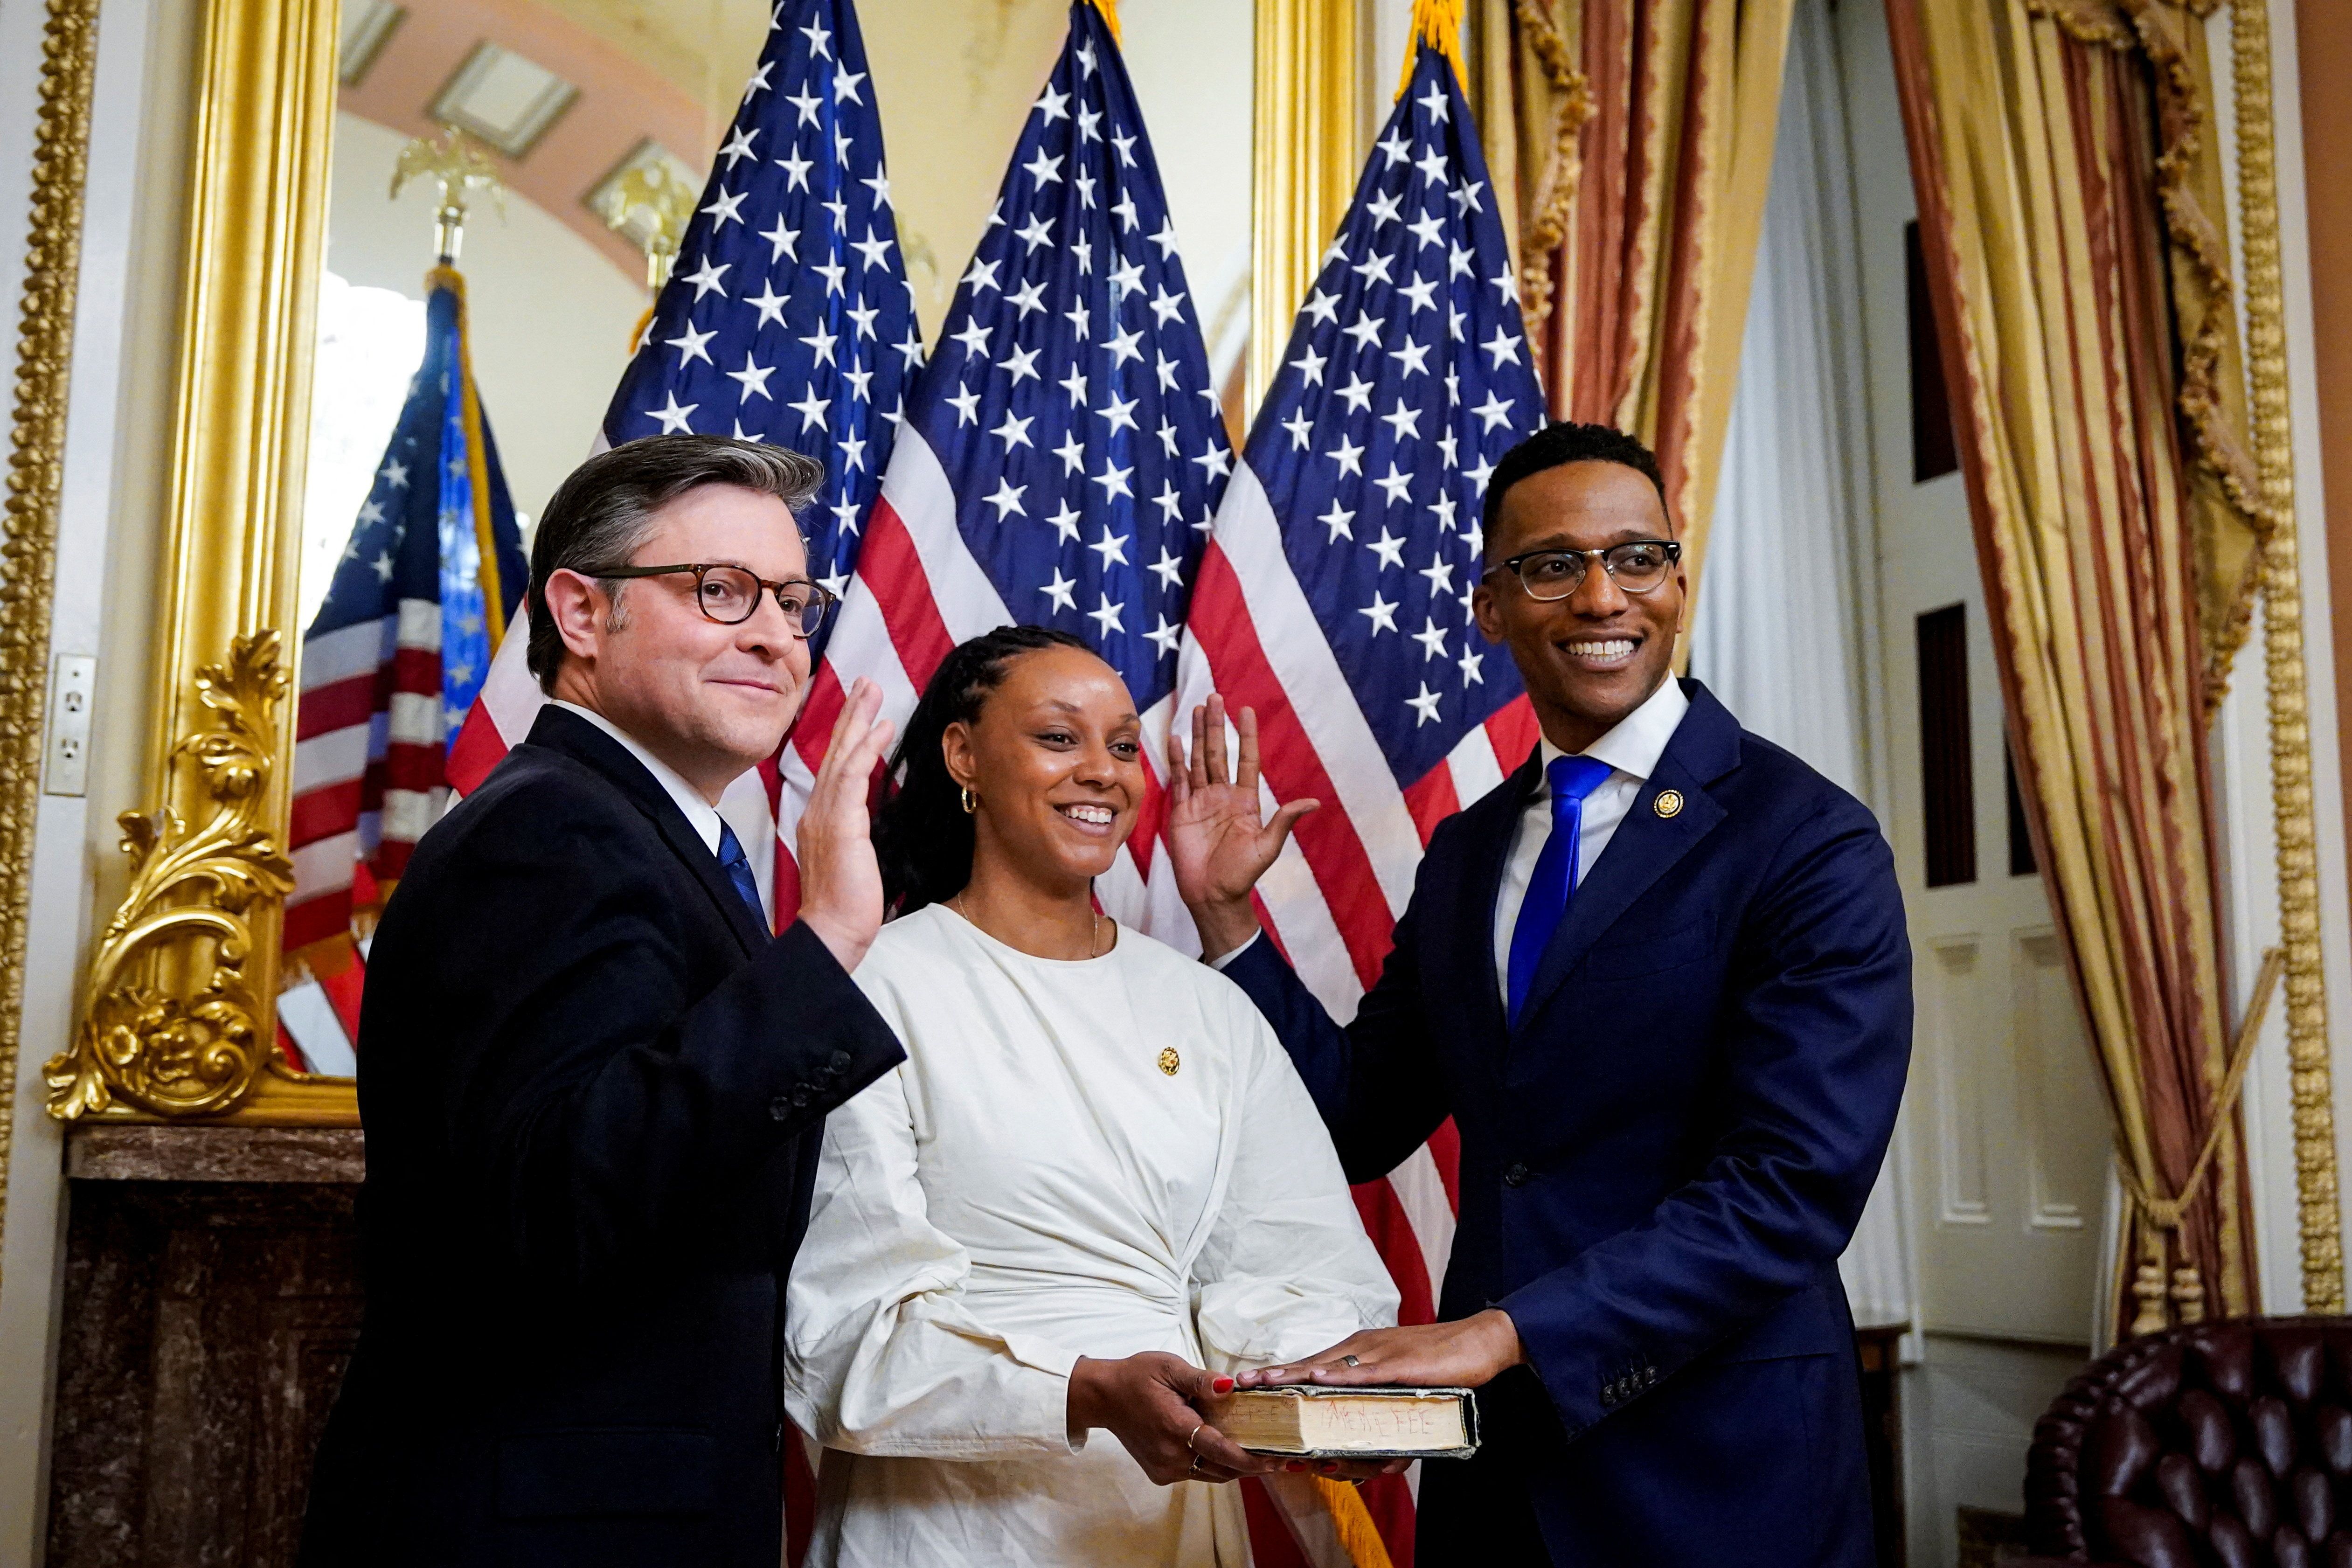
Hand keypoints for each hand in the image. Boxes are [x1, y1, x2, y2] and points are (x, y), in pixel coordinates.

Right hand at [796, 678, 893, 971]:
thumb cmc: (844, 907)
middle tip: (865, 683)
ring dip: (858, 721)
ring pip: (841, 757)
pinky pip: (851, 778)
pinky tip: (880, 728)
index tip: (862, 711)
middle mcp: (818, 811)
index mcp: (821, 820)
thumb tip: (864, 828)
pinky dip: (865, 750)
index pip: (835, 768)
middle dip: (850, 715)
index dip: (847, 737)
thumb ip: (854, 838)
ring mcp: (826, 816)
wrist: (831, 933)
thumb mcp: (852, 863)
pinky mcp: (839, 825)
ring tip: (872, 691)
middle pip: (834, 753)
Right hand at [1066, 1353, 1278, 1485]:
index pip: (1221, 1450)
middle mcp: (1170, 1455)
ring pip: (1212, 1475)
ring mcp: (1164, 1468)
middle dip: (1252, 1466)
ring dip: (1236, 1468)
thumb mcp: (1168, 1367)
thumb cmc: (1137, 1376)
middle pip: (1222, 1469)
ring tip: (1263, 1457)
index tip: (1277, 1460)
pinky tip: (1230, 1452)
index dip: (1251, 1459)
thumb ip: (1200, 1380)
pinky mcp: (1160, 1473)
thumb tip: (1230, 1387)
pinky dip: (1215, 1466)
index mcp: (1174, 1427)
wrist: (1103, 1397)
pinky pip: (1197, 1474)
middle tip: (1281, 1458)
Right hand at [1164, 694, 1318, 959]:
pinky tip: (1175, 739)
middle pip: (1219, 752)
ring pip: (1198, 760)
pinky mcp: (1182, 812)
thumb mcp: (1267, 847)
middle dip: (1216, 725)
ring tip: (1196, 709)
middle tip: (1215, 698)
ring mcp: (1201, 802)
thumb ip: (1284, 822)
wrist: (1213, 895)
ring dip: (1196, 735)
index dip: (1247, 735)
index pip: (1247, 759)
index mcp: (1246, 801)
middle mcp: (1223, 796)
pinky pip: (1179, 780)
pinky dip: (1176, 759)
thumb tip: (1312, 803)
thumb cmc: (1242, 874)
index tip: (1246, 710)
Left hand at [1236, 1310, 1524, 1391]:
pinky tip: (1318, 1379)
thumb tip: (1351, 1418)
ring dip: (1296, 1377)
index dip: (1281, 1373)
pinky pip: (1364, 1373)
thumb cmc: (1438, 1360)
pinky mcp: (1400, 1365)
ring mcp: (1381, 1355)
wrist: (1479, 1342)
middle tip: (1243, 1384)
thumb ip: (1373, 1394)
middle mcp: (1364, 1349)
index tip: (1250, 1381)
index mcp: (1361, 1351)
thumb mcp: (1398, 1377)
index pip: (1313, 1363)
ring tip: (1267, 1384)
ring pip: (1330, 1367)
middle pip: (1311, 1363)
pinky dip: (1339, 1377)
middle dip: (1276, 1375)